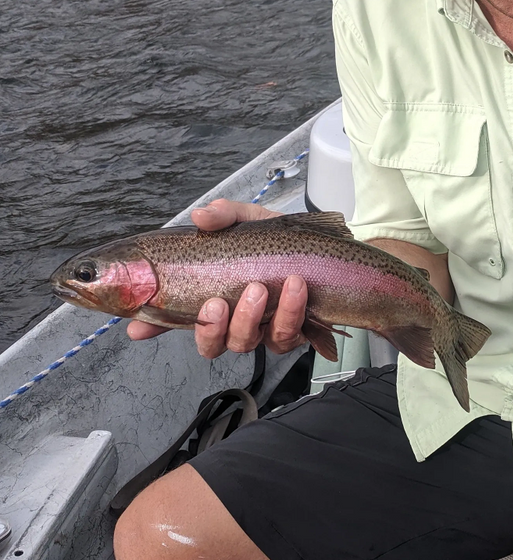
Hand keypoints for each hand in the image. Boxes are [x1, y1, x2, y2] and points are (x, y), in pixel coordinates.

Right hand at [126, 199, 309, 358]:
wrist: (327, 249)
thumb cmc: (281, 240)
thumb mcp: (250, 220)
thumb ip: (225, 217)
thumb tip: (201, 216)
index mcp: (213, 296)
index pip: (175, 318)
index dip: (152, 328)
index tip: (136, 330)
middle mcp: (234, 320)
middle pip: (210, 343)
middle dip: (211, 328)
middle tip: (219, 303)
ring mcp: (262, 330)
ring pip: (245, 343)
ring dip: (250, 318)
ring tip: (261, 289)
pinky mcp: (293, 332)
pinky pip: (285, 335)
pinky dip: (290, 312)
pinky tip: (296, 288)